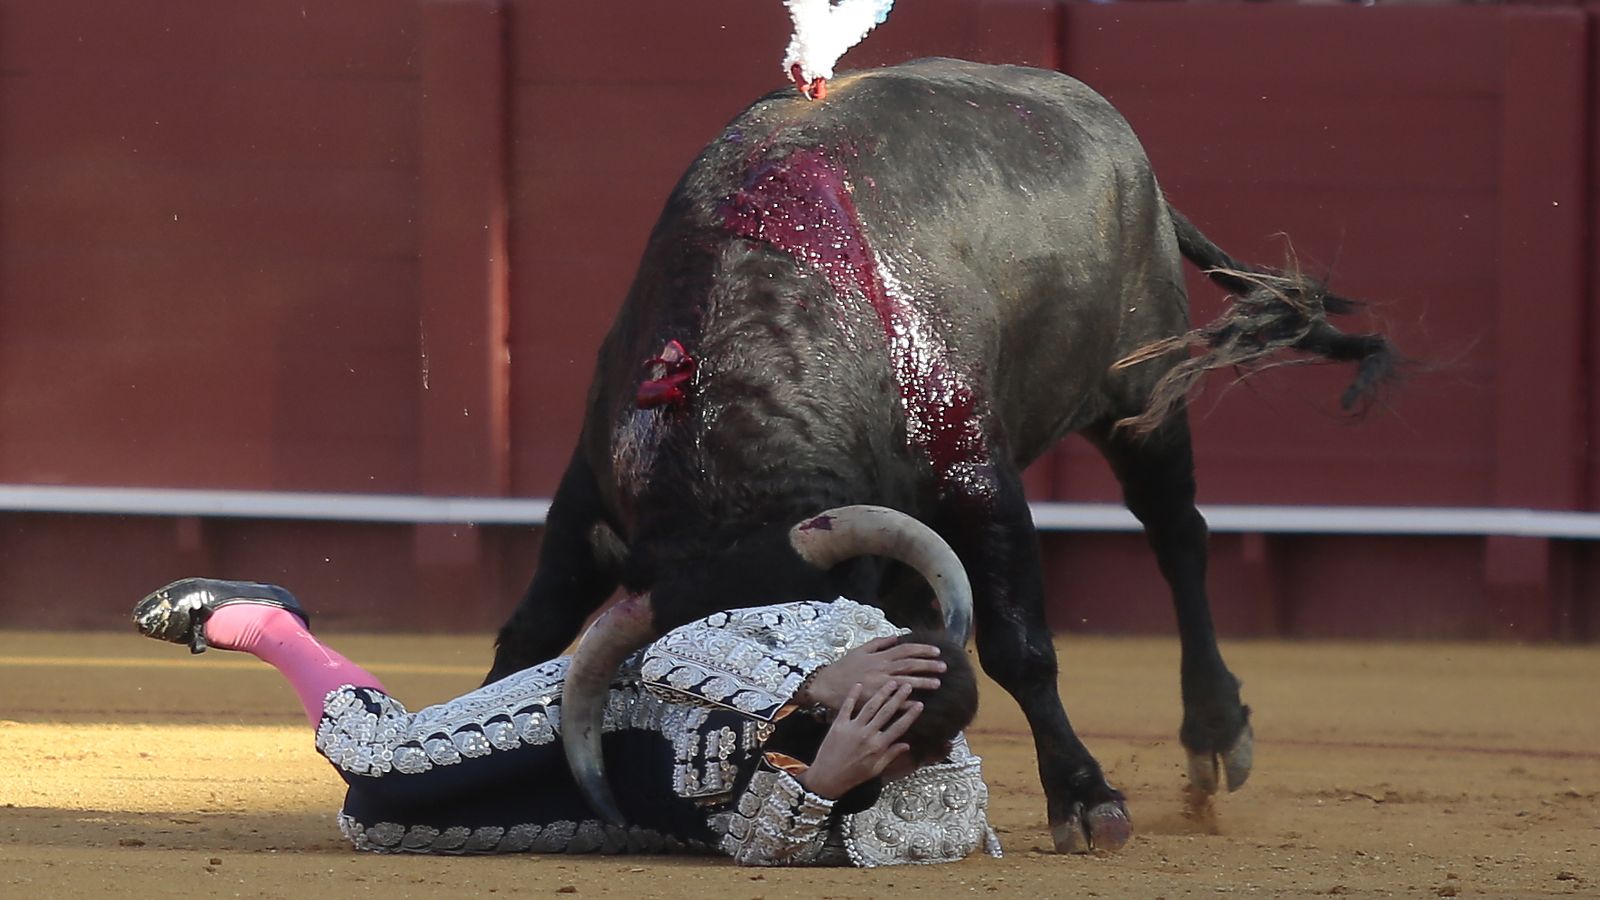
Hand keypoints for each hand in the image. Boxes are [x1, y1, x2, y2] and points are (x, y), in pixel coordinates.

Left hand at [796, 681, 922, 798]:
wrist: (826, 778)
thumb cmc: (853, 776)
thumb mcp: (875, 770)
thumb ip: (891, 755)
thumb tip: (907, 745)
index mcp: (878, 746)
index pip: (899, 727)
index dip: (910, 715)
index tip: (919, 704)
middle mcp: (867, 734)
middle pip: (886, 712)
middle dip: (898, 698)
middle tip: (908, 686)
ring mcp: (852, 728)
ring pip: (870, 706)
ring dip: (882, 693)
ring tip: (891, 682)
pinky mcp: (838, 725)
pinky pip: (847, 707)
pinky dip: (853, 695)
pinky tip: (859, 684)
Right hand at [797, 636, 943, 711]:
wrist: (826, 685)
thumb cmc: (842, 668)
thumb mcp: (859, 650)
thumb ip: (878, 643)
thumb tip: (896, 637)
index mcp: (879, 657)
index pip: (905, 650)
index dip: (922, 650)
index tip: (937, 651)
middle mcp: (881, 669)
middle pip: (909, 665)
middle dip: (928, 665)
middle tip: (944, 667)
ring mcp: (878, 684)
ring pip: (905, 681)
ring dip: (922, 682)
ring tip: (937, 683)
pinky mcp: (873, 699)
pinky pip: (893, 701)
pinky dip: (906, 701)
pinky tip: (919, 703)